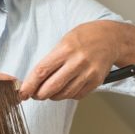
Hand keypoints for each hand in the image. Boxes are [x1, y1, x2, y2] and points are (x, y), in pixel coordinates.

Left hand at [20, 21, 134, 100]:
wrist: (111, 38)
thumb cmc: (85, 37)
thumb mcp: (65, 41)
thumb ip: (52, 59)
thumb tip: (36, 78)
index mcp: (66, 49)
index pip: (41, 71)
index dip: (29, 85)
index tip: (22, 92)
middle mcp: (77, 62)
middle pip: (51, 87)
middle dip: (39, 95)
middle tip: (35, 94)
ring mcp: (88, 73)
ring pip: (64, 94)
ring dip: (53, 96)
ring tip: (51, 90)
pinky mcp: (96, 82)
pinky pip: (77, 95)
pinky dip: (68, 95)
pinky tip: (67, 88)